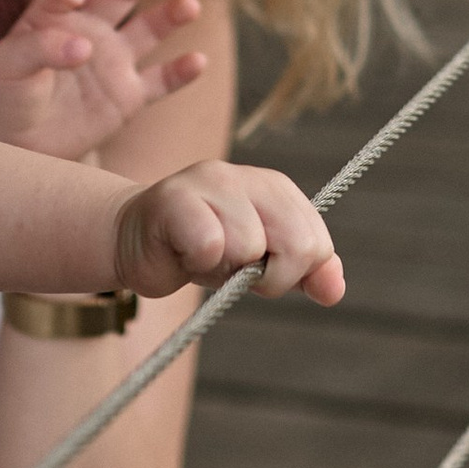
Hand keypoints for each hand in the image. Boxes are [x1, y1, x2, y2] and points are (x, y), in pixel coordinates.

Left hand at [0, 0, 205, 163]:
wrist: (20, 142)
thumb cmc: (9, 93)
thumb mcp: (10, 67)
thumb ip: (40, 49)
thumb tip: (84, 46)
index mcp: (54, 12)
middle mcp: (91, 27)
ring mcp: (114, 59)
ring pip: (147, 31)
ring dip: (169, 17)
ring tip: (189, 6)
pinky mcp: (130, 94)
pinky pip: (160, 81)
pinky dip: (179, 72)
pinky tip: (198, 61)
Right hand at [112, 159, 342, 307]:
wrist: (135, 243)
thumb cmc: (201, 251)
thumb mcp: (260, 264)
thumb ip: (303, 272)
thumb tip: (334, 290)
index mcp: (276, 189)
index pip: (317, 243)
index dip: (292, 274)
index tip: (259, 270)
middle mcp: (246, 177)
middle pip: (297, 244)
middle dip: (269, 277)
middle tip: (234, 270)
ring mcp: (209, 182)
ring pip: (251, 245)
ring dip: (225, 269)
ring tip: (203, 256)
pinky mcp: (173, 198)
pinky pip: (209, 244)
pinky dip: (197, 262)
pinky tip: (182, 252)